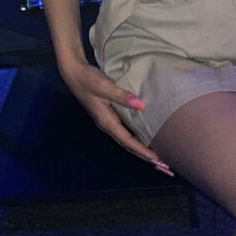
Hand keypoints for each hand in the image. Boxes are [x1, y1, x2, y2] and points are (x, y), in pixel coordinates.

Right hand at [60, 58, 173, 174]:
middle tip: (162, 163)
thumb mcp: (105, 87)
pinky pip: (125, 130)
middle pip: (128, 145)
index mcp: (106, 122)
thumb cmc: (88, 80)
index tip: (156, 159)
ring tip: (156, 153)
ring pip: (127, 138)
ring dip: (141, 147)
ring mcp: (107, 120)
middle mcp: (107, 125)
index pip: (127, 141)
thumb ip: (122, 97)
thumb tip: (142, 106)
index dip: (142, 151)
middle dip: (144, 155)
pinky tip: (144, 134)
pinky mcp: (108, 114)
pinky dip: (135, 136)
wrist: (74, 72)